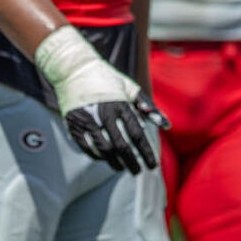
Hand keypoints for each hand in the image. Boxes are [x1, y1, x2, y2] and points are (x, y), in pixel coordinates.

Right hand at [36, 27, 167, 174]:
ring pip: (104, 149)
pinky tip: (104, 158)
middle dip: (132, 162)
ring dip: (114, 163)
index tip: (151, 165)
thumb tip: (166, 125)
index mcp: (120, 104)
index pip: (137, 135)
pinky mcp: (73, 123)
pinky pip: (86, 146)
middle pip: (122, 146)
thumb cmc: (106, 79)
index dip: (145, 152)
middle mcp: (104, 113)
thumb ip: (148, 107)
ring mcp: (87, 119)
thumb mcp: (130, 88)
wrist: (73, 69)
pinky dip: (96, 156)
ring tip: (121, 168)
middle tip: (137, 171)